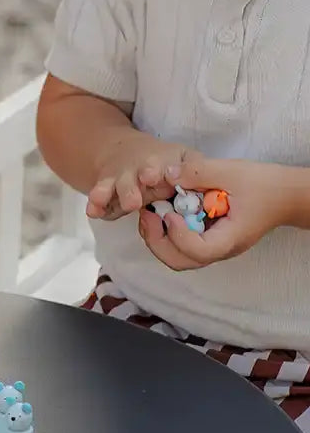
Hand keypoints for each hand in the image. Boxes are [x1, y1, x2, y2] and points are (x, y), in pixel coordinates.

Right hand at [88, 132, 190, 220]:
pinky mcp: (104, 189)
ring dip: (106, 194)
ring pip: (110, 187)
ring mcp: (117, 180)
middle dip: (129, 189)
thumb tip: (205, 183)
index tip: (153, 177)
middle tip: (132, 202)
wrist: (127, 152)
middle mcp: (134, 171)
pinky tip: (92, 212)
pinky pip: (98, 197)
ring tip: (100, 202)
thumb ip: (195, 170)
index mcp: (158, 164)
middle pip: (130, 180)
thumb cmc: (165, 163)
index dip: (154, 171)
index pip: (156, 166)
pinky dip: (94, 204)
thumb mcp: (184, 159)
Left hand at [137, 156, 294, 270]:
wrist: (284, 194)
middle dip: (157, 241)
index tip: (170, 213)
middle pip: (180, 261)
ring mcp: (212, 247)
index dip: (179, 235)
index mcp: (230, 238)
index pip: (199, 251)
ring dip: (157, 238)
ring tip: (150, 212)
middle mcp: (219, 249)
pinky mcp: (207, 240)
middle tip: (148, 214)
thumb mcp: (231, 171)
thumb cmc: (263, 185)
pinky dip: (164, 233)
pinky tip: (161, 212)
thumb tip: (166, 174)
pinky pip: (180, 246)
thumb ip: (198, 172)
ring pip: (177, 257)